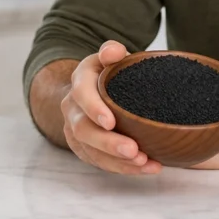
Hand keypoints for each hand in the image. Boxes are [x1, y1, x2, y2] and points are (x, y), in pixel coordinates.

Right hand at [60, 40, 162, 174]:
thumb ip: (111, 51)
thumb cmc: (107, 72)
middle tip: (134, 150)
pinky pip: (99, 162)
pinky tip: (146, 167)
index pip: (82, 94)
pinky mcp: (84, 148)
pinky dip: (123, 167)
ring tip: (144, 162)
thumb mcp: (109, 57)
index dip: (94, 109)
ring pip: (91, 151)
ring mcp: (75, 130)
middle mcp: (72, 108)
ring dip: (117, 161)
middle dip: (108, 143)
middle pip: (84, 130)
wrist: (92, 90)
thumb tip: (114, 51)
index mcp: (80, 81)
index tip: (111, 121)